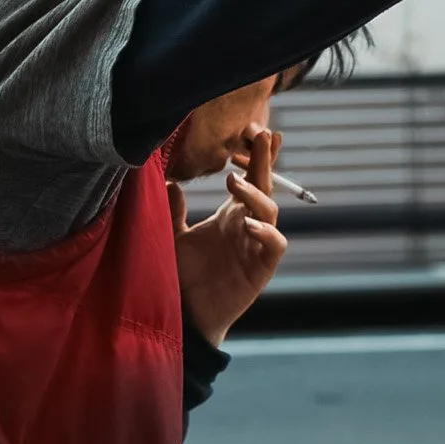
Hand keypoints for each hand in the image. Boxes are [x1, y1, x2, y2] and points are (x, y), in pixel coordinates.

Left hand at [170, 125, 288, 348]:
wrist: (187, 314)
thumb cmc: (184, 276)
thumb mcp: (173, 237)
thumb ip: (175, 211)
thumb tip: (170, 182)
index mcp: (232, 215)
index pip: (250, 179)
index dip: (256, 156)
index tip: (257, 128)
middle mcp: (248, 226)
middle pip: (265, 187)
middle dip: (265, 161)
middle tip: (260, 135)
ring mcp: (257, 247)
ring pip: (270, 213)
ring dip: (255, 195)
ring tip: (234, 183)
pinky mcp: (261, 269)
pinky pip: (274, 246)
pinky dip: (266, 234)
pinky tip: (249, 225)